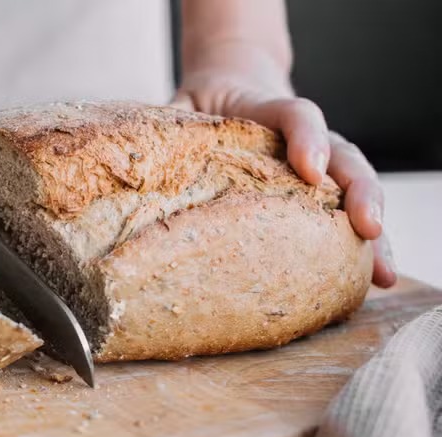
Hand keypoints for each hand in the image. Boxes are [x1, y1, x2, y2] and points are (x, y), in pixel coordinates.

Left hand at [171, 58, 396, 287]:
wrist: (231, 83)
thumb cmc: (203, 104)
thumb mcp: (181, 107)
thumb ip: (166, 127)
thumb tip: (129, 163)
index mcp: (265, 109)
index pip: (294, 114)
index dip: (306, 137)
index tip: (308, 168)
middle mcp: (303, 137)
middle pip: (343, 156)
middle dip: (358, 193)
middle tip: (367, 227)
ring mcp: (318, 163)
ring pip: (354, 188)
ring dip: (371, 230)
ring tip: (380, 272)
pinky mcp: (318, 190)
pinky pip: (344, 215)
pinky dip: (362, 245)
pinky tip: (374, 280)